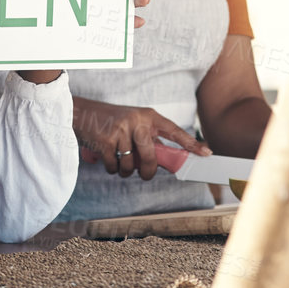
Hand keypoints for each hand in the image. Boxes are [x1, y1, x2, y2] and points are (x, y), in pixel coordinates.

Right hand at [75, 99, 209, 180]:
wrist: (82, 113)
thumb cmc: (111, 121)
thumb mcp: (134, 124)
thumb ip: (149, 140)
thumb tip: (165, 163)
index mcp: (148, 116)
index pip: (174, 131)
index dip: (191, 144)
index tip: (206, 153)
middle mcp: (137, 121)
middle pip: (151, 156)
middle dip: (148, 171)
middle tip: (145, 174)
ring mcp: (121, 130)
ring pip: (132, 165)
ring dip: (126, 171)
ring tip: (120, 161)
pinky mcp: (106, 140)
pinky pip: (115, 166)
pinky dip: (112, 168)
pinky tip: (108, 158)